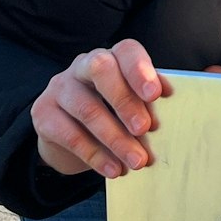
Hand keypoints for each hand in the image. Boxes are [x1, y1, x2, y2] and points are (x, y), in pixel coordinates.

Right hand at [30, 39, 162, 178]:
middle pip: (100, 68)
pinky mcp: (43, 114)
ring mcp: (60, 88)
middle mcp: (83, 66)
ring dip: (115, 138)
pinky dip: (96, 156)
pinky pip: (70, 135)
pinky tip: (114, 169)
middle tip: (144, 129)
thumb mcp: (134, 106)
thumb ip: (151, 103)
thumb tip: (177, 108)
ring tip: (137, 161)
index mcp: (113, 58)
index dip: (140, 70)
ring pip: (86, 108)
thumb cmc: (113, 117)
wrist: (71, 140)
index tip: (156, 95)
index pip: (126, 51)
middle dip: (124, 100)